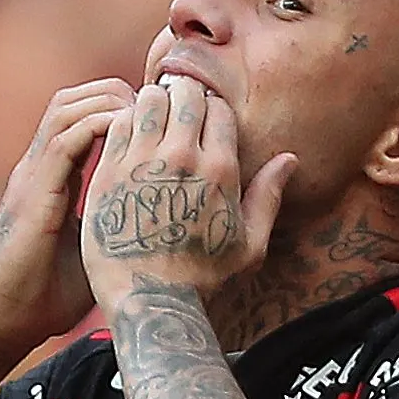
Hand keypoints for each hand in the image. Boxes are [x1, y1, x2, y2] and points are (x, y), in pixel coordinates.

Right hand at [0, 78, 134, 350]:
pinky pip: (64, 142)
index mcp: (51, 178)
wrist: (6, 322)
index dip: (117, 106)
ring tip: (144, 114)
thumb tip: (161, 220)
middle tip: (154, 108)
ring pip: (65, 109)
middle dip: (114, 92)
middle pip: (71, 100)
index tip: (157, 116)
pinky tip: (127, 132)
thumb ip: (114, 222)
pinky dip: (96, 127)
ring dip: (107, 102)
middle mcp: (38, 169)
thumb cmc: (49, 296)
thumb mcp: (94, 248)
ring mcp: (32, 178)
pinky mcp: (33, 195)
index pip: (80, 118)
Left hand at [81, 75, 296, 304]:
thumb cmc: (203, 279)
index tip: (202, 123)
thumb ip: (268, 196)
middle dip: (182, 98)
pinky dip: (125, 121)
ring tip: (152, 121)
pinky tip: (129, 140)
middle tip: (176, 114)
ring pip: (148, 101)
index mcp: (220, 171)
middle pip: (184, 95)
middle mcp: (182, 159)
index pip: (217, 109)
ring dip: (152, 104)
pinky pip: (118, 124)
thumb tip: (289, 159)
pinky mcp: (108, 173)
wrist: (150, 303)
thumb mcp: (250, 245)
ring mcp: (142, 163)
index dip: (211, 110)